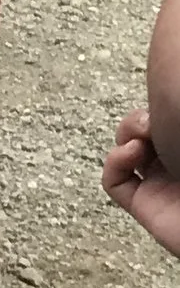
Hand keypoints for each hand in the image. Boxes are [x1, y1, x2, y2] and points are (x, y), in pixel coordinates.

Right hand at [104, 110, 179, 259]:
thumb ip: (175, 114)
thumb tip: (165, 81)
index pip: (165, 120)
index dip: (159, 106)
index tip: (163, 100)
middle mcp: (178, 165)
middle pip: (143, 131)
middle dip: (142, 117)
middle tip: (154, 116)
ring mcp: (160, 186)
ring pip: (125, 150)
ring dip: (127, 134)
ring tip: (143, 134)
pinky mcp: (145, 206)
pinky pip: (114, 182)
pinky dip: (114, 162)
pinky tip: (131, 152)